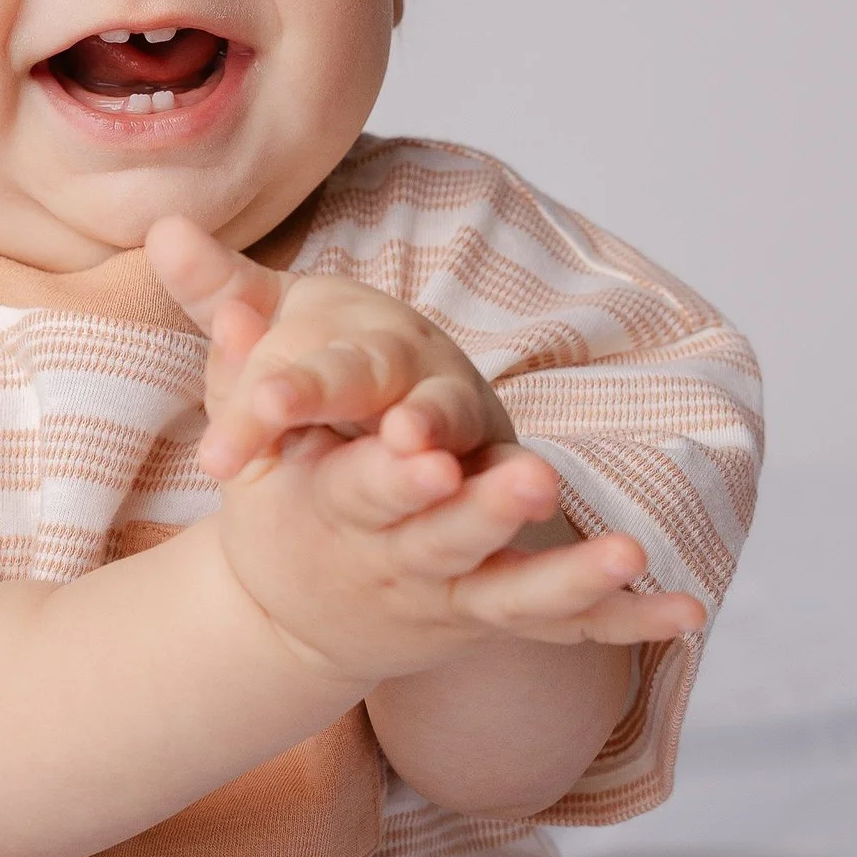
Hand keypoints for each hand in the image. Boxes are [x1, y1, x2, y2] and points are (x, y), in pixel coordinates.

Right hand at [145, 214, 707, 684]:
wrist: (296, 605)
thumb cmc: (278, 483)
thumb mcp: (243, 407)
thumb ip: (225, 316)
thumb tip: (169, 230)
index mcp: (331, 501)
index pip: (353, 479)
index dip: (391, 468)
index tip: (419, 449)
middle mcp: (393, 553)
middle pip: (442, 535)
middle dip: (486, 512)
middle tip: (535, 482)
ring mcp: (448, 589)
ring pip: (511, 590)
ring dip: (568, 575)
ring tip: (627, 554)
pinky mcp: (493, 611)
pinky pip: (564, 627)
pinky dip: (626, 623)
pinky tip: (686, 608)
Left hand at [145, 216, 507, 482]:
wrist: (421, 432)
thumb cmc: (335, 375)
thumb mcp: (275, 343)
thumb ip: (223, 295)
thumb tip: (164, 229)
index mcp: (337, 328)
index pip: (281, 361)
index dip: (249, 402)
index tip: (212, 455)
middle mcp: (400, 355)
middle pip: (355, 369)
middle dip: (316, 388)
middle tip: (272, 405)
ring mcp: (454, 401)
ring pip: (442, 409)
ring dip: (430, 422)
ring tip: (408, 435)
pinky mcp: (498, 453)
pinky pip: (505, 469)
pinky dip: (511, 482)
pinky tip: (522, 495)